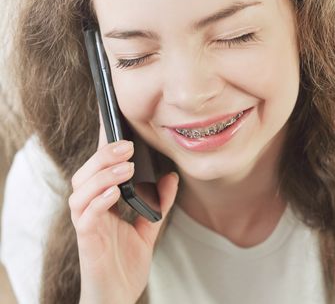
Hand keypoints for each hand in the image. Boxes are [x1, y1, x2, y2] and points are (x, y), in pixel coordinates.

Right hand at [69, 122, 178, 303]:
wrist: (118, 296)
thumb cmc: (126, 263)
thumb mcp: (148, 227)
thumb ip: (158, 203)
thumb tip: (171, 176)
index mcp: (102, 204)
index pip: (98, 170)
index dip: (104, 150)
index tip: (120, 130)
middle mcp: (90, 211)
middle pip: (85, 175)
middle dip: (103, 157)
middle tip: (126, 145)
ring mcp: (86, 225)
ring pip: (81, 191)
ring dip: (103, 175)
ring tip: (127, 167)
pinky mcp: (87, 241)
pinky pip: (86, 216)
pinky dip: (99, 201)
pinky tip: (115, 192)